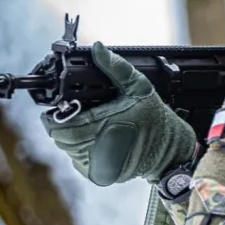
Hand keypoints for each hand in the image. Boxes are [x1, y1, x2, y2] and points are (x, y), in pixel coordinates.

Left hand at [41, 41, 196, 185]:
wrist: (170, 151)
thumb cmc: (155, 118)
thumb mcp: (139, 87)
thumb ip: (115, 67)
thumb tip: (97, 49)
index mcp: (104, 127)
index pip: (61, 128)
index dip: (54, 119)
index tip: (59, 111)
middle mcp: (98, 150)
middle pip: (61, 139)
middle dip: (64, 126)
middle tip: (74, 116)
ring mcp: (98, 166)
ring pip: (68, 151)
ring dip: (72, 138)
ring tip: (87, 127)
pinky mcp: (99, 176)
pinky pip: (78, 162)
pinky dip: (81, 151)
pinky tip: (95, 140)